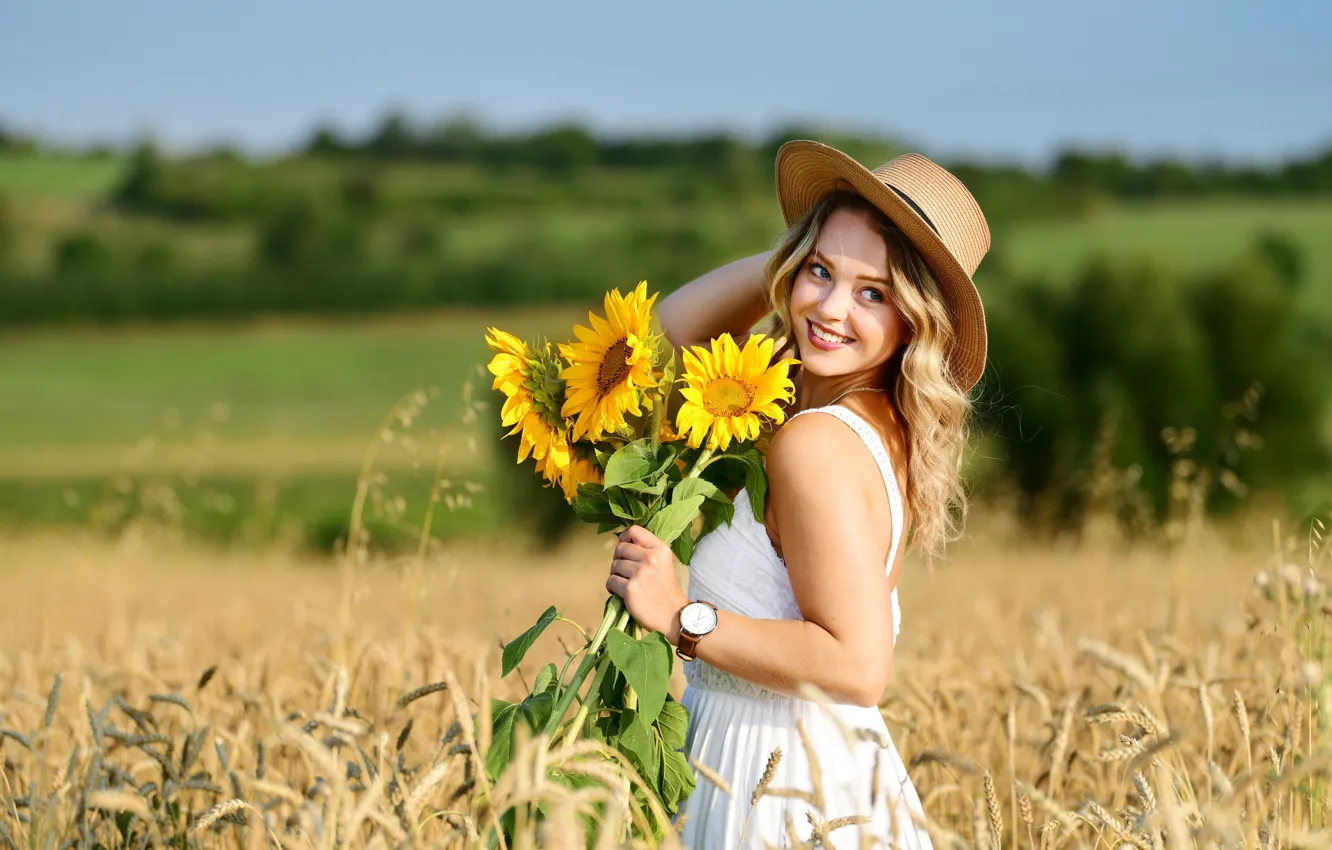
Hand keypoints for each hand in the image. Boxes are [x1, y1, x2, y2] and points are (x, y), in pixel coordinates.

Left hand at [605, 525, 688, 640]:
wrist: (673, 616)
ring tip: (626, 583)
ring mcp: (640, 573)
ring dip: (616, 575)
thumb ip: (647, 550)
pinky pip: (611, 581)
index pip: (634, 530)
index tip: (625, 548)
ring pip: (613, 565)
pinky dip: (612, 587)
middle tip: (626, 572)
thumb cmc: (665, 590)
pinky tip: (621, 593)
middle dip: (619, 559)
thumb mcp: (663, 562)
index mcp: (660, 549)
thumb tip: (622, 541)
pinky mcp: (630, 589)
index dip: (624, 538)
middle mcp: (651, 558)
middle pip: (620, 548)